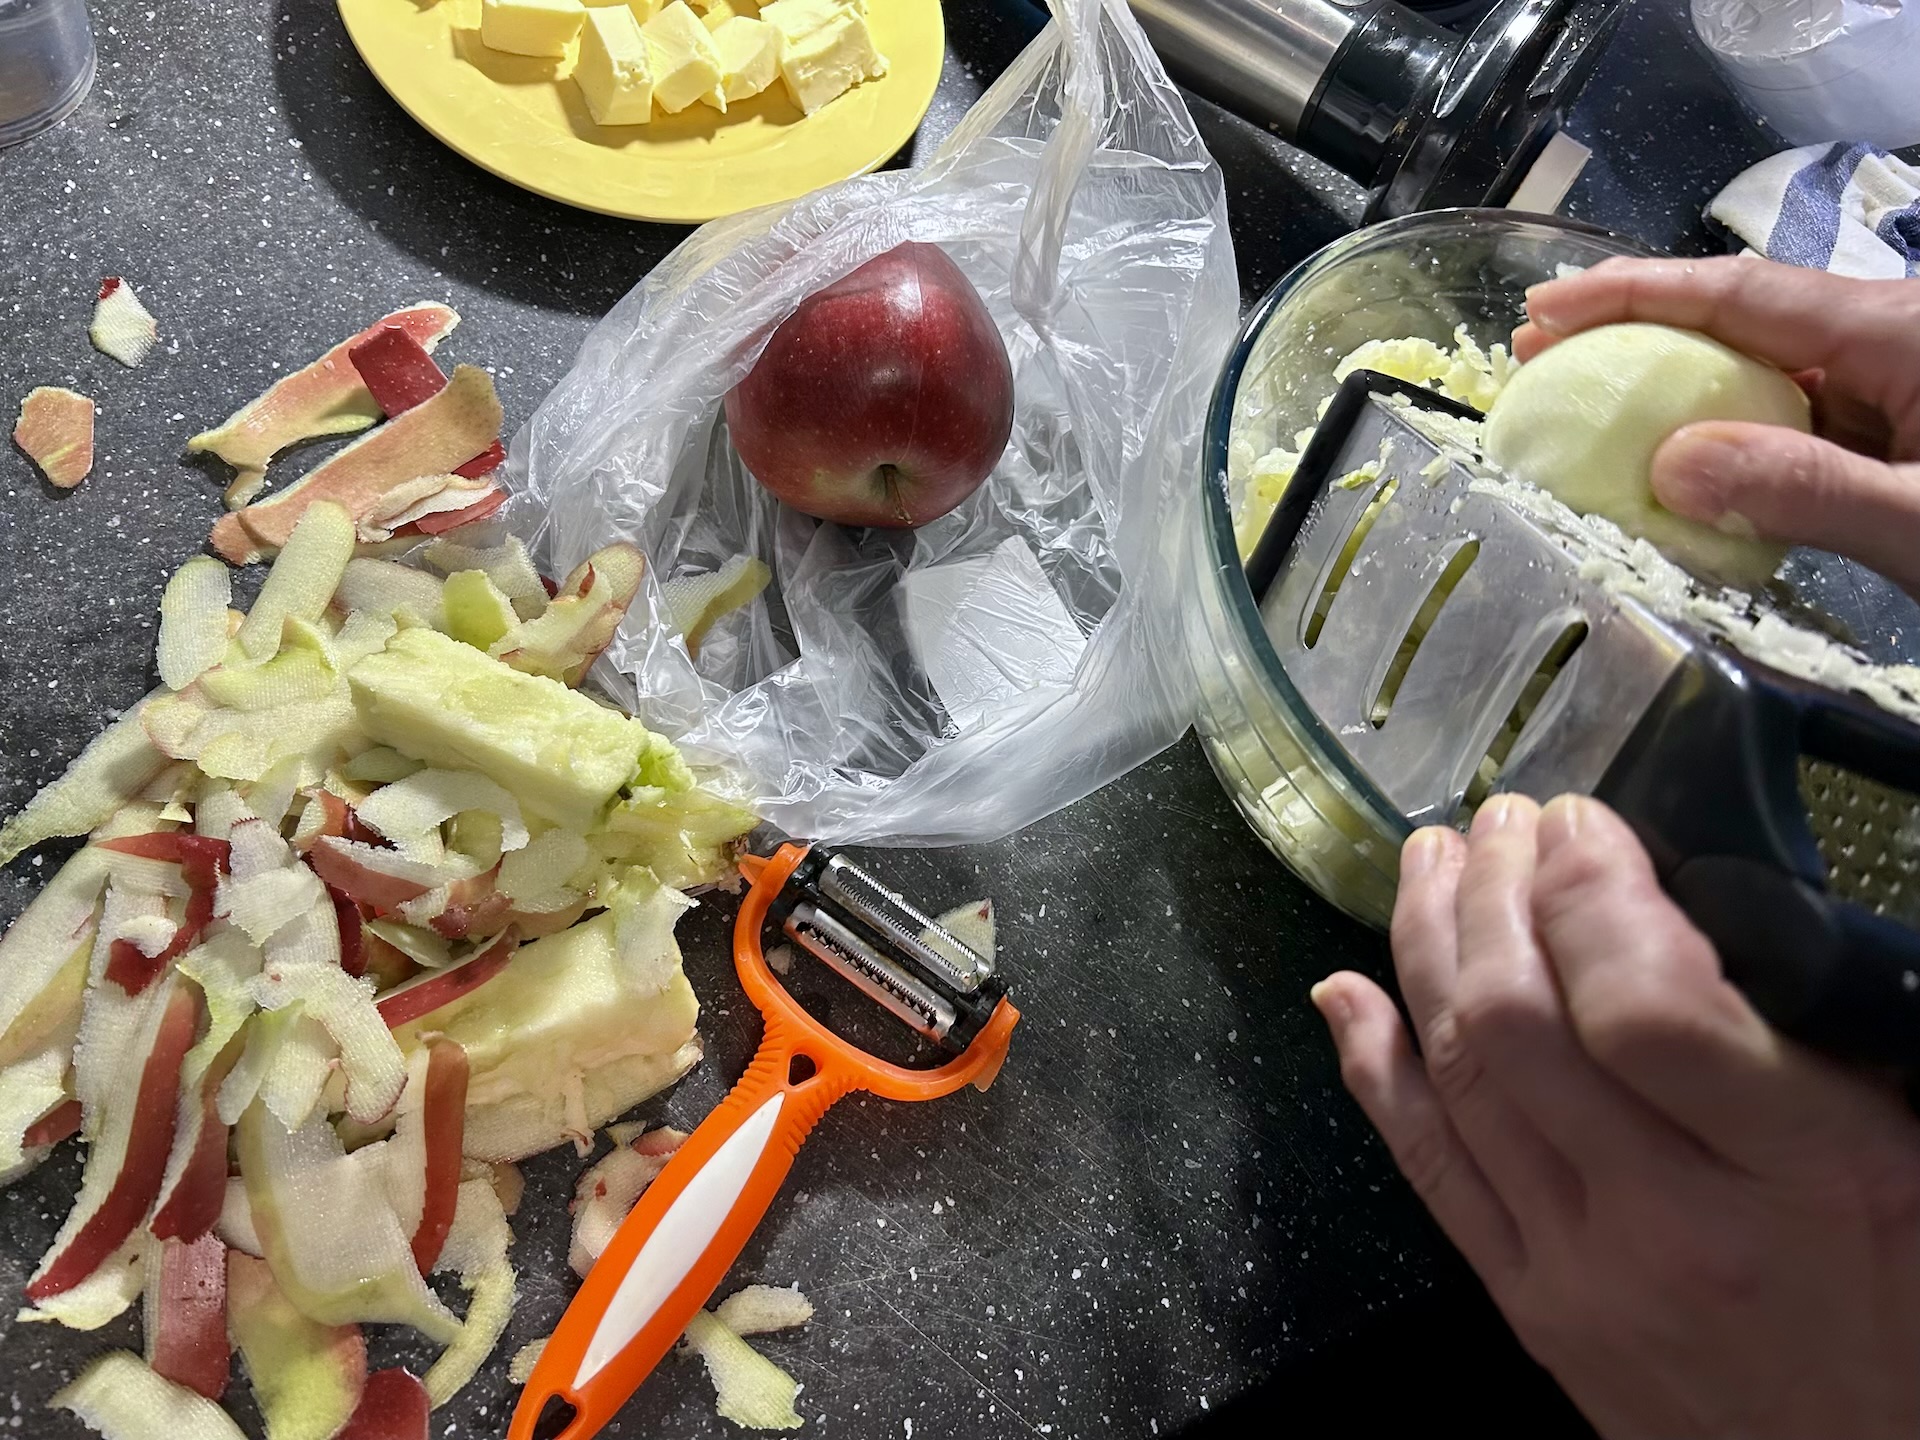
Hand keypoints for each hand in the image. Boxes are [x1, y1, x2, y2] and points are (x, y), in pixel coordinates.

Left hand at [1311, 794, 1919, 1439]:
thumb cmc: (1914, 1308)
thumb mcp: (1912, 1152)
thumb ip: (1806, 1037)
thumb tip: (1692, 905)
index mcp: (1804, 1171)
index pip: (1643, 1003)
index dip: (1590, 890)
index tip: (1581, 824)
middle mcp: (1673, 1221)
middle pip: (1519, 1022)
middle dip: (1491, 893)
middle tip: (1494, 821)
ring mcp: (1583, 1269)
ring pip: (1457, 1074)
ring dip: (1424, 947)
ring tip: (1425, 863)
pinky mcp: (1527, 1307)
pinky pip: (1424, 1168)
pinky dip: (1373, 1065)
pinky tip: (1346, 990)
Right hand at [1514, 256, 1919, 595]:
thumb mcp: (1916, 520)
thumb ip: (1806, 489)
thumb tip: (1670, 468)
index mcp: (1896, 330)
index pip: (1740, 293)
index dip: (1634, 294)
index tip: (1545, 308)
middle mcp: (1885, 337)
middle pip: (1739, 317)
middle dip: (1632, 328)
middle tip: (1536, 352)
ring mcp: (1889, 382)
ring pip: (1758, 366)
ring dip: (1670, 384)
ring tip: (1583, 398)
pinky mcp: (1890, 426)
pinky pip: (1787, 416)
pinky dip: (1718, 432)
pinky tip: (1671, 456)